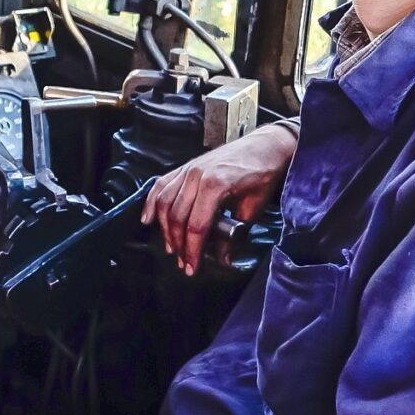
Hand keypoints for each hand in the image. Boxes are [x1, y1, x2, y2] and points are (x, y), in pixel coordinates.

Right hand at [142, 121, 297, 273]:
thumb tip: (222, 257)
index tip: (193, 267)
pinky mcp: (185, 167)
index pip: (196, 226)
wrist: (266, 146)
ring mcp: (189, 169)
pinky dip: (152, 202)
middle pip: (178, 217)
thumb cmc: (263, 173)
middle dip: (179, 244)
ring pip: (165, 203)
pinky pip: (161, 185)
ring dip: (165, 229)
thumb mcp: (253, 208)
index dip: (193, 250)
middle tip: (184, 263)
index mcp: (215, 184)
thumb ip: (234, 235)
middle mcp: (197, 175)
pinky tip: (148, 218)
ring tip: (171, 248)